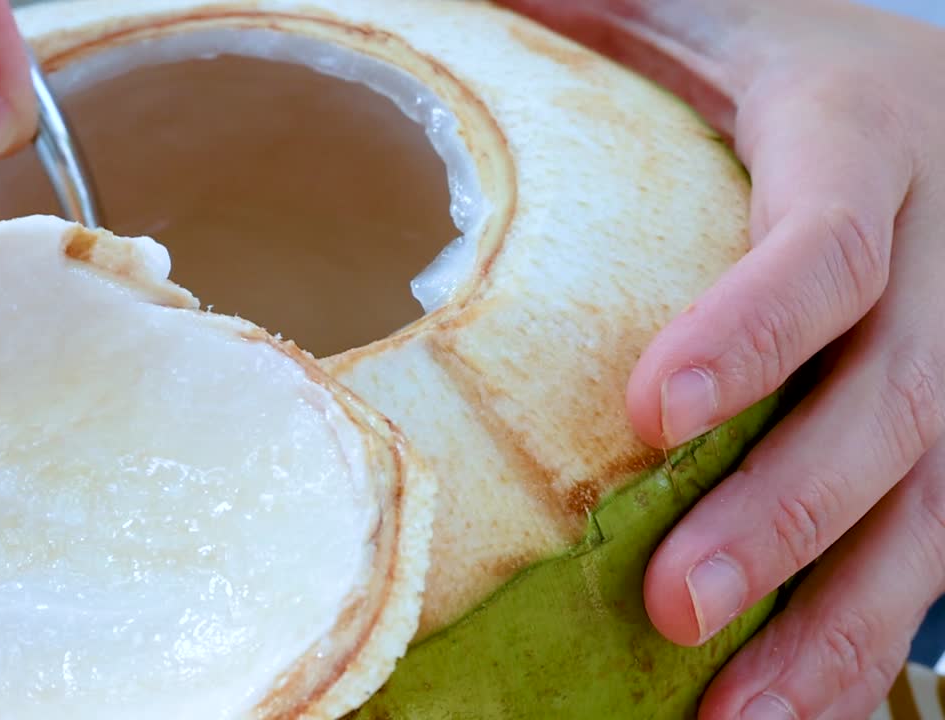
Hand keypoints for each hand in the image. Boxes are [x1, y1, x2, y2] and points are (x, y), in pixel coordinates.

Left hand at [502, 1, 944, 716]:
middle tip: (677, 609)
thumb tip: (473, 3)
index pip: (827, 245)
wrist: (932, 89)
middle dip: (789, 517)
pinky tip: (793, 703)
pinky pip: (939, 536)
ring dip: (841, 624)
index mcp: (867, 136)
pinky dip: (867, 631)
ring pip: (938, 503)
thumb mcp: (707, 9)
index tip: (650, 414)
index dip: (755, 331)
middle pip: (892, 404)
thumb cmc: (784, 56)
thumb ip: (605, 14)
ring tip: (743, 718)